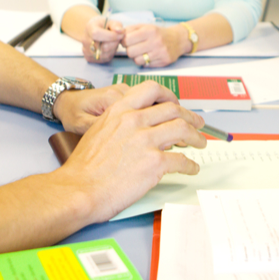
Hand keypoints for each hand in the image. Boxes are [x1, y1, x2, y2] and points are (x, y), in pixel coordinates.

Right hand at [60, 80, 206, 222]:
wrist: (78, 190)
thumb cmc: (84, 168)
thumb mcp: (98, 131)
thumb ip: (118, 124)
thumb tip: (137, 127)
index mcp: (119, 111)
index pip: (151, 90)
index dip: (169, 96)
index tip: (176, 104)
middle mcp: (134, 121)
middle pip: (173, 110)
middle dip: (190, 117)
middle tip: (197, 124)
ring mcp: (145, 141)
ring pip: (182, 130)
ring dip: (196, 137)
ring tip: (200, 143)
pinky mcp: (154, 163)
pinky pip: (181, 160)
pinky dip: (190, 165)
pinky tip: (191, 168)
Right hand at [81, 15, 123, 63]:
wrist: (94, 32)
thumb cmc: (104, 26)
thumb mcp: (111, 22)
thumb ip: (117, 25)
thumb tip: (120, 31)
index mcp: (89, 27)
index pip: (97, 34)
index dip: (111, 36)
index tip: (120, 35)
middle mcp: (85, 40)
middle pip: (103, 47)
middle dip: (114, 43)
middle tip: (118, 39)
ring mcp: (86, 50)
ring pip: (105, 55)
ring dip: (113, 49)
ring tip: (113, 43)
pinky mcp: (89, 58)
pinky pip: (103, 59)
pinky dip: (109, 54)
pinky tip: (109, 48)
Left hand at [122, 24, 183, 67]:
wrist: (178, 39)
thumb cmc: (158, 33)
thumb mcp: (145, 26)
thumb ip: (130, 29)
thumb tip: (118, 35)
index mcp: (149, 31)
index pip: (127, 40)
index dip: (124, 42)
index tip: (128, 41)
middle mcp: (155, 41)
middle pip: (130, 52)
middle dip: (130, 50)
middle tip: (134, 48)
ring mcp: (160, 53)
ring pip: (137, 61)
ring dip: (137, 57)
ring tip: (142, 52)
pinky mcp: (164, 61)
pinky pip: (146, 65)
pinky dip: (145, 61)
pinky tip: (149, 56)